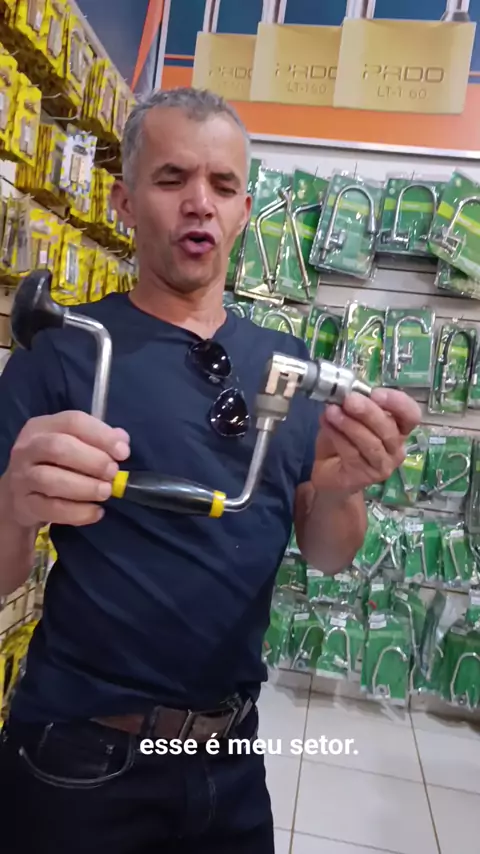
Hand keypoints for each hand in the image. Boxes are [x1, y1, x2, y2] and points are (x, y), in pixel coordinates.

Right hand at [5, 411, 129, 527]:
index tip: (123, 452)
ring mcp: (23, 477)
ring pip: (50, 480)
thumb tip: (122, 441)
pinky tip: (96, 512)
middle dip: (93, 460)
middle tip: (113, 473)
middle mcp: (28, 448)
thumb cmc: (54, 463)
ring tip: (106, 492)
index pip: (73, 421)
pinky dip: (77, 512)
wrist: (20, 493)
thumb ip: (97, 439)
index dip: (102, 435)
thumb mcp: (72, 443)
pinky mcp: (24, 504)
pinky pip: (51, 509)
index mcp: (43, 426)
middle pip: (59, 448)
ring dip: (85, 487)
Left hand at [312, 388, 421, 497]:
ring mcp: (383, 465)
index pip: (411, 415)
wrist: (327, 472)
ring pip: (371, 443)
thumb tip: (345, 391)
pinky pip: (353, 454)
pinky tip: (327, 424)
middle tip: (348, 400)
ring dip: (350, 424)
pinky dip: (338, 436)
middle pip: (388, 429)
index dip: (397, 403)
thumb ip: (352, 405)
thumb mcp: (348, 417)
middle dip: (368, 412)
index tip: (375, 393)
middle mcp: (396, 449)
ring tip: (332, 411)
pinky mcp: (365, 477)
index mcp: (398, 429)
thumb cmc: (342, 442)